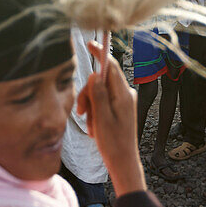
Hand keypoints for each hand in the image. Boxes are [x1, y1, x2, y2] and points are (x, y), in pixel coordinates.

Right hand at [77, 40, 145, 195]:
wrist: (123, 163)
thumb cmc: (113, 144)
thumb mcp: (102, 119)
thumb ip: (98, 95)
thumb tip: (94, 74)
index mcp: (123, 95)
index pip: (111, 66)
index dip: (100, 53)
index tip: (90, 43)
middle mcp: (125, 95)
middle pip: (101, 80)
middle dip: (88, 93)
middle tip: (81, 111)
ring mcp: (123, 102)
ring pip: (99, 92)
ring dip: (90, 106)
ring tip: (90, 125)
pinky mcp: (119, 109)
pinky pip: (103, 102)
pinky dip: (95, 112)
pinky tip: (95, 127)